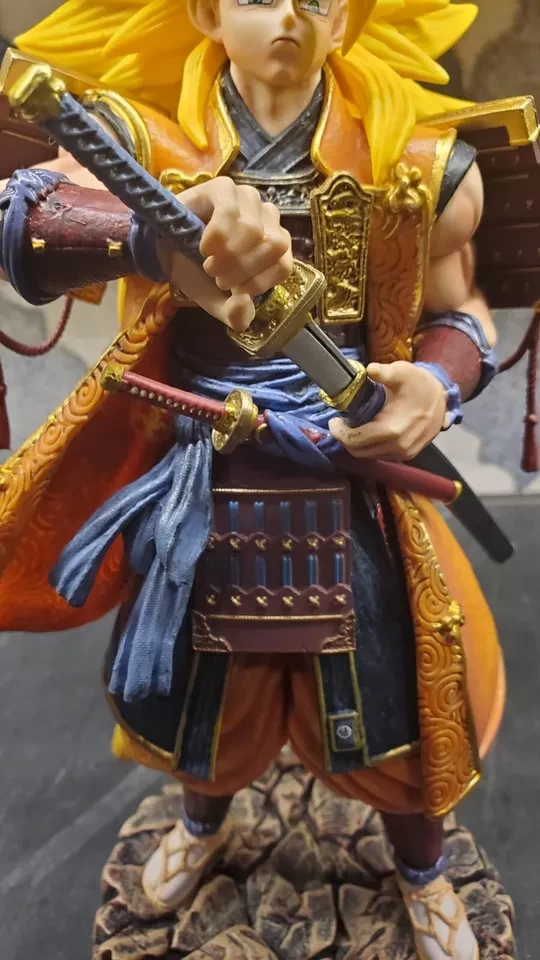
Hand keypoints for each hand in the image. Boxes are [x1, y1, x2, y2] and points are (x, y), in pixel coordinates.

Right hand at [158, 177, 292, 331]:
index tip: (233, 290)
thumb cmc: (197, 272)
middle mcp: (268, 218)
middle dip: (243, 269)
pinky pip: (230, 212)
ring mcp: (248, 199)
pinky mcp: (224, 187)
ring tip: (208, 263)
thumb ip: (235, 314)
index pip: (283, 266)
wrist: (164, 251)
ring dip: (227, 256)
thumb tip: (244, 305)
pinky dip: (216, 236)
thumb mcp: (218, 301)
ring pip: (254, 231)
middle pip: (274, 246)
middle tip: (218, 276)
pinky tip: (203, 247)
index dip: (258, 283)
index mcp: (274, 246)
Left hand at [329, 361, 446, 460]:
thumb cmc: (420, 383)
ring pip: (370, 456)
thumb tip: (369, 370)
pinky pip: (382, 456)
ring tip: (352, 428)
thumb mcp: (403, 372)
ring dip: (358, 445)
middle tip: (340, 425)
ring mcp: (404, 454)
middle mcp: (398, 447)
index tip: (333, 422)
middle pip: (360, 451)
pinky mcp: (408, 455)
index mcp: (392, 430)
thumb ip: (384, 372)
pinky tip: (368, 433)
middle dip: (346, 439)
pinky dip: (371, 448)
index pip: (355, 440)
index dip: (340, 433)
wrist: (443, 397)